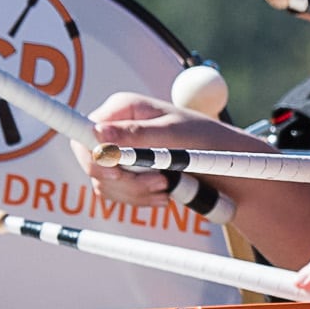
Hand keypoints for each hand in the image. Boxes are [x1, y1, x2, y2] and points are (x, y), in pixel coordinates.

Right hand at [83, 93, 309, 266]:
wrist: (224, 164)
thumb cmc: (205, 140)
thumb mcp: (174, 135)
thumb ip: (137, 134)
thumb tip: (99, 132)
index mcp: (124, 108)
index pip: (85, 132)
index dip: (92, 156)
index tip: (114, 173)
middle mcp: (117, 128)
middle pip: (91, 162)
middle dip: (122, 180)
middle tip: (158, 184)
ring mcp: (119, 152)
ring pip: (104, 182)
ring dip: (135, 192)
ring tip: (168, 188)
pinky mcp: (126, 173)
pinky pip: (116, 193)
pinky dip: (139, 200)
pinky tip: (164, 195)